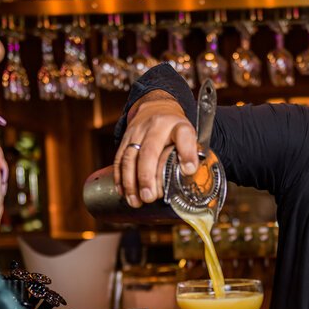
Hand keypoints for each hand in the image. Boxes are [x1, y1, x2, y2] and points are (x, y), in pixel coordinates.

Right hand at [114, 91, 199, 207]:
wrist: (155, 108)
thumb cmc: (174, 129)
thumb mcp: (189, 136)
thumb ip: (190, 153)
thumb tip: (188, 172)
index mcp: (177, 126)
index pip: (183, 135)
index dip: (187, 152)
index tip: (188, 170)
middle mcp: (156, 126)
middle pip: (149, 151)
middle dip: (147, 177)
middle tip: (149, 197)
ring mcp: (137, 132)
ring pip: (129, 157)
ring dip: (131, 182)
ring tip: (136, 201)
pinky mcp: (125, 138)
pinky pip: (119, 158)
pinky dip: (119, 177)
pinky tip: (123, 192)